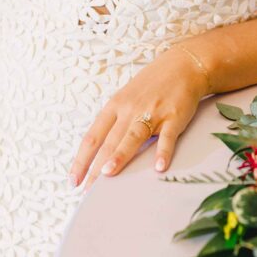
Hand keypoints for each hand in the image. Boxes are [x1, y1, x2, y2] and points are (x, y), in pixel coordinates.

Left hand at [69, 47, 207, 188]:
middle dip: (96, 167)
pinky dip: (163, 151)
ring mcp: (152, 112)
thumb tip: (101, 153)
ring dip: (120, 155)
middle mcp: (130, 109)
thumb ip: (116, 122)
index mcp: (115, 105)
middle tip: (88, 191)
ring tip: (109, 174)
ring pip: (133, 136)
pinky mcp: (173, 116)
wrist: (183, 65)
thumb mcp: (127, 97)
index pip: (93, 136)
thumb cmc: (152, 85)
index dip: (82, 159)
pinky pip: (167, 137)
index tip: (74, 180)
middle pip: (110, 141)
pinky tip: (159, 167)